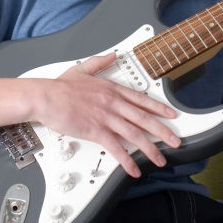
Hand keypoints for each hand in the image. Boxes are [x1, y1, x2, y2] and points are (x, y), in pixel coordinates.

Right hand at [32, 51, 180, 177]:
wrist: (46, 97)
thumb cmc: (61, 86)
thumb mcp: (84, 68)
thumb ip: (100, 62)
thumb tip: (112, 54)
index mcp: (112, 89)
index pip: (142, 99)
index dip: (159, 108)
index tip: (172, 114)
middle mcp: (113, 103)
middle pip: (144, 118)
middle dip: (163, 131)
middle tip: (176, 140)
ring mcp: (106, 117)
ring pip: (135, 134)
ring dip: (150, 148)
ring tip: (160, 159)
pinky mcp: (96, 131)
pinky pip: (116, 148)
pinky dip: (127, 160)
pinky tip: (134, 168)